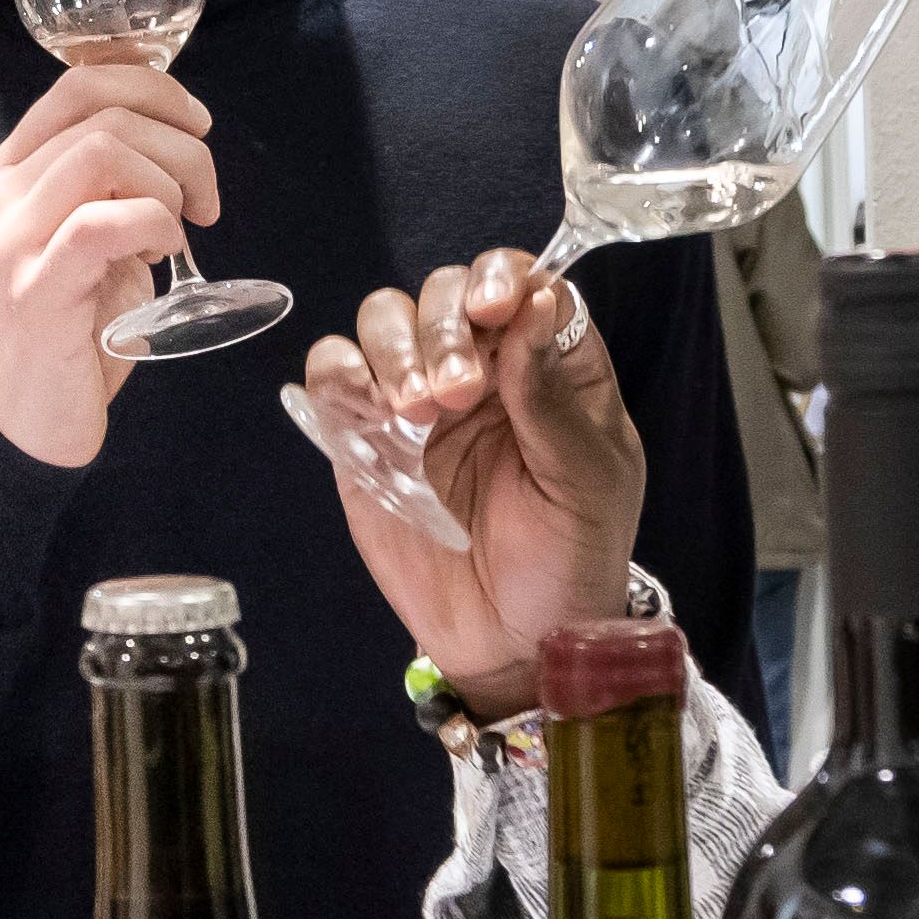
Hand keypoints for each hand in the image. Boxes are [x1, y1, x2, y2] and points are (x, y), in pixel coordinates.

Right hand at [0, 59, 218, 468]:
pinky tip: (165, 250)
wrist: (18, 428)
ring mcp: (9, 241)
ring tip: (184, 228)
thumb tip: (176, 154)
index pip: (77, 84)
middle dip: (180, 143)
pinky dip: (153, 223)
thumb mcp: (83, 246)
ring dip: (170, 181)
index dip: (152, 87)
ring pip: (104, 152)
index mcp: (6, 175)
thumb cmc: (65, 337)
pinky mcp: (36, 289)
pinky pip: (104, 222)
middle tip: (206, 198)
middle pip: (103, 112)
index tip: (196, 126)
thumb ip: (111, 193)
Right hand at [293, 250, 644, 717]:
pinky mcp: (364, 436)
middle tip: (453, 395)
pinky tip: (367, 411)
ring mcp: (419, 398)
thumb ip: (552, 397)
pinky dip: (340, 373)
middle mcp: (484, 367)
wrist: (513, 640)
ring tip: (413, 411)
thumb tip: (534, 303)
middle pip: (446, 292)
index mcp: (551, 366)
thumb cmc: (569, 559)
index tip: (495, 310)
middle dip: (443, 329)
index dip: (503, 279)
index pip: (525, 284)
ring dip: (393, 347)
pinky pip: (335, 374)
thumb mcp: (584, 482)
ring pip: (386, 319)